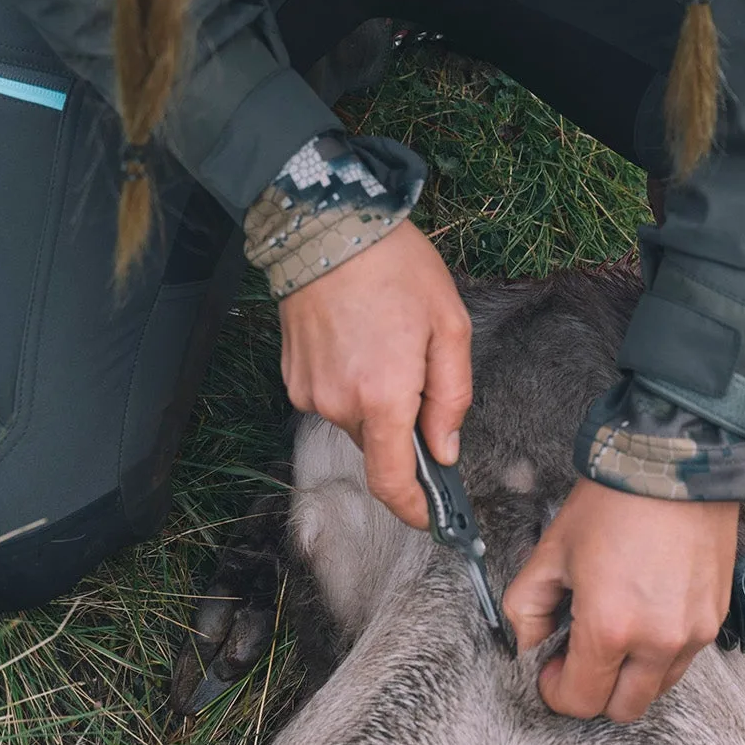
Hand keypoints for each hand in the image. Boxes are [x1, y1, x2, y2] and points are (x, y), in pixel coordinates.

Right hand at [279, 221, 471, 528]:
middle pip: (379, 445)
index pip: (393, 481)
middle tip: (418, 370)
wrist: (326, 226)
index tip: (431, 517)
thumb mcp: (448, 326)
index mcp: (383, 396)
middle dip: (403, 426)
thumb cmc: (394, 268)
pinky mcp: (292, 377)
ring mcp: (310, 392)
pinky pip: (332, 398)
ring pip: (355, 421)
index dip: (414, 509)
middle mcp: (340, 404)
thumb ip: (451, 397)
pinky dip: (351, 383)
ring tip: (385, 341)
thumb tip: (445, 449)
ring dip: (376, 401)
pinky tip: (359, 339)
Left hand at [504, 480, 737, 722]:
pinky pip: (682, 658)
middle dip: (593, 692)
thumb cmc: (612, 502)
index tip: (549, 670)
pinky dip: (658, 652)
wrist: (673, 464)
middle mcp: (658, 641)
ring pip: (657, 687)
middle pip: (623, 708)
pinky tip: (640, 615)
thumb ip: (526, 606)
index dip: (556, 692)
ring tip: (611, 631)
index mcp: (610, 628)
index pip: (581, 701)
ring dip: (629, 675)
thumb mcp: (552, 551)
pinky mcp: (715, 619)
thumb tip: (526, 643)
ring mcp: (693, 633)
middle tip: (576, 657)